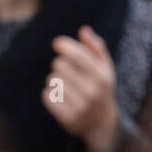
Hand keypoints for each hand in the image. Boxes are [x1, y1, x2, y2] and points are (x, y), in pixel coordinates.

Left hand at [42, 25, 120, 151]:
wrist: (101, 121)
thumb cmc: (100, 86)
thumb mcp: (104, 67)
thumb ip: (95, 47)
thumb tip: (84, 30)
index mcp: (103, 77)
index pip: (80, 56)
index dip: (66, 46)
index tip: (57, 43)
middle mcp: (93, 92)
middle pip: (61, 65)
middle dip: (61, 64)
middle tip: (67, 70)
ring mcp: (81, 106)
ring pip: (53, 80)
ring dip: (55, 79)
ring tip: (65, 84)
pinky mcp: (68, 118)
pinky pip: (47, 96)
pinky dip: (50, 93)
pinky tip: (60, 96)